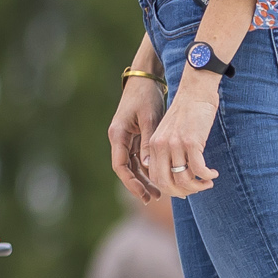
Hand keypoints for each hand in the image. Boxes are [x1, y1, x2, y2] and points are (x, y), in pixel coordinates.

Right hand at [107, 79, 165, 211]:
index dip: (131, 182)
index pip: (121, 166)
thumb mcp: (149, 119)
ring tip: (159, 192)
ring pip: (133, 165)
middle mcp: (119, 139)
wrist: (144, 79)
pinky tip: (159, 176)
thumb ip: (148, 142)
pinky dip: (148, 168)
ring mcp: (126, 138)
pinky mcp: (134, 136)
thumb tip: (148, 166)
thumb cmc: (146, 96)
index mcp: (118, 135)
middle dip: (139, 184)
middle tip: (153, 198)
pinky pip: (139, 157)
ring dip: (144, 178)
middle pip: (126, 169)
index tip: (143, 194)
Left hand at [146, 77, 222, 198]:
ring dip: (198, 186)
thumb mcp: (170, 133)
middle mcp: (161, 147)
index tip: (184, 190)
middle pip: (167, 183)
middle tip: (197, 189)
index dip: (170, 189)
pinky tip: (213, 173)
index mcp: (154, 146)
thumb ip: (168, 152)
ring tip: (208, 182)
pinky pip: (199, 169)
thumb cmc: (186, 114)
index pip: (156, 178)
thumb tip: (176, 177)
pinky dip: (207, 175)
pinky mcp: (191, 141)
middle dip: (183, 192)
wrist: (195, 92)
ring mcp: (175, 144)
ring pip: (184, 179)